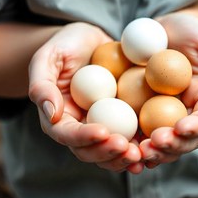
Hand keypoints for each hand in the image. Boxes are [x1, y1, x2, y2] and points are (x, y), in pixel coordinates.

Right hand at [28, 22, 143, 172]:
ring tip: (141, 154)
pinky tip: (155, 145)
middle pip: (90, 151)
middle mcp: (80, 127)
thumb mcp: (47, 58)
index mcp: (59, 118)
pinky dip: (141, 145)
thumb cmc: (65, 45)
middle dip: (107, 153)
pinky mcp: (122, 120)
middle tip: (126, 147)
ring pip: (110, 151)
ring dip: (125, 157)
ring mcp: (102, 125)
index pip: (67, 135)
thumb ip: (42, 85)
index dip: (84, 137)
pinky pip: (131, 137)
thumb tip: (52, 114)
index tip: (103, 131)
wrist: (89, 40)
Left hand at [140, 13, 197, 167]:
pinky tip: (124, 146)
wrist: (161, 32)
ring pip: (164, 143)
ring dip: (153, 151)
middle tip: (155, 142)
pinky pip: (140, 134)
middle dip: (173, 145)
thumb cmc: (189, 32)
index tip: (181, 127)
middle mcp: (188, 113)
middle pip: (186, 140)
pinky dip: (134, 144)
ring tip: (139, 151)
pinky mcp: (144, 115)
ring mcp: (165, 117)